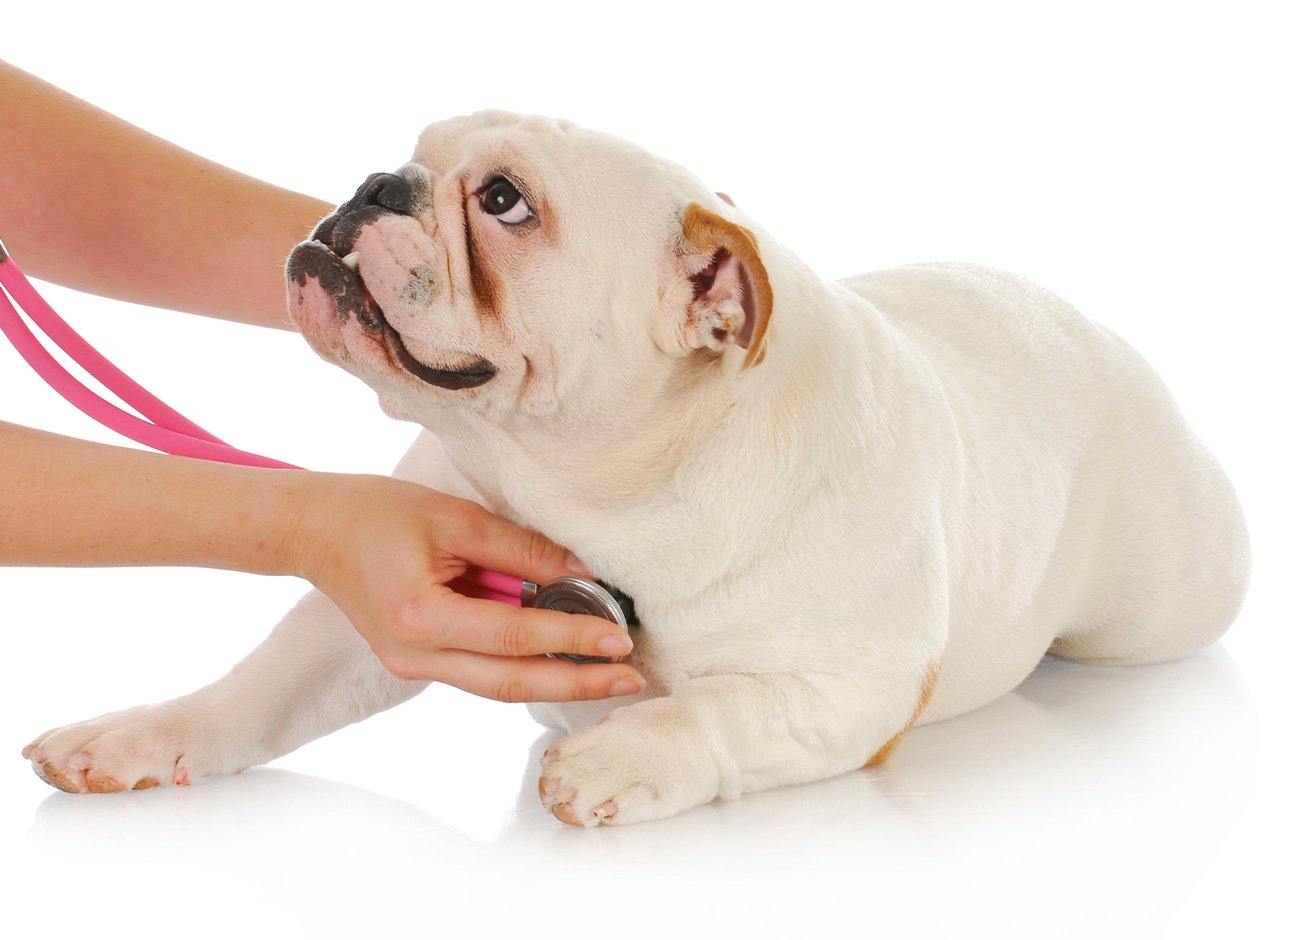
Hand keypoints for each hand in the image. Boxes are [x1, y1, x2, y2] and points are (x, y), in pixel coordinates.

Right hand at [291, 473, 646, 702]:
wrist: (316, 531)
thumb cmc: (379, 513)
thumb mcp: (454, 518)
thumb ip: (520, 549)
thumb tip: (585, 571)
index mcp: (420, 617)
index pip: (514, 636)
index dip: (572, 638)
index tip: (620, 637)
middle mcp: (414, 656)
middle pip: (511, 682)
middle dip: (577, 684)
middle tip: (632, 679)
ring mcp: (412, 667)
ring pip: (498, 686)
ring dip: (556, 683)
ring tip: (611, 678)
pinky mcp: (417, 663)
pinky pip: (482, 673)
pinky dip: (526, 670)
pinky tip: (566, 664)